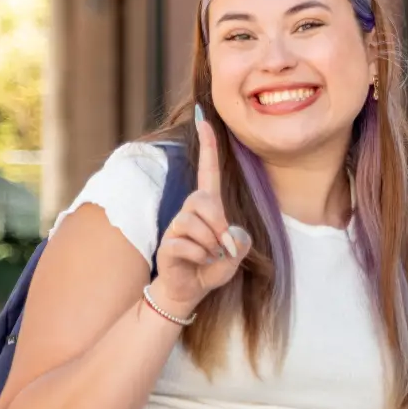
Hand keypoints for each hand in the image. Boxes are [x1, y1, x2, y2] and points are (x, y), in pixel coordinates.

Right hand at [149, 107, 248, 318]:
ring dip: (209, 246)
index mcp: (209, 207)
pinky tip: (196, 263)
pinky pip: (186, 244)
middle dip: (218, 225)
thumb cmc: (212, 266)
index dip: (208, 146)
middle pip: (203, 200)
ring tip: (208, 257)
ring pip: (194, 224)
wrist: (189, 290)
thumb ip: (241, 242)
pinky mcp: (167, 243)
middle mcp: (190, 210)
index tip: (204, 118)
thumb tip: (230, 234)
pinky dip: (199, 258)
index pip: (208, 171)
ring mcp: (176, 226)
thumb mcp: (236, 254)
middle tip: (222, 247)